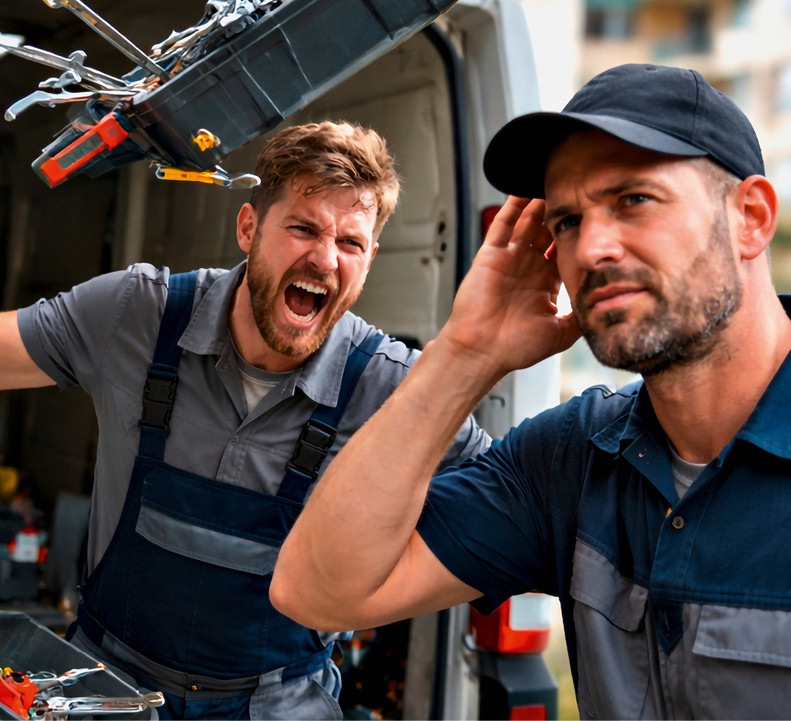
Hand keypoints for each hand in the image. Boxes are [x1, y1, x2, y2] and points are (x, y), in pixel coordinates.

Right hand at [441, 197, 580, 378]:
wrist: (482, 352)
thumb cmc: (515, 347)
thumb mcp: (561, 333)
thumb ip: (582, 316)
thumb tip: (608, 307)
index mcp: (544, 284)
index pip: (565, 250)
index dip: (579, 235)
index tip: (597, 218)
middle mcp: (527, 268)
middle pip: (548, 232)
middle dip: (562, 214)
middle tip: (580, 192)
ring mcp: (508, 260)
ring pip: (527, 223)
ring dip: (541, 203)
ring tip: (556, 181)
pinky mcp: (490, 255)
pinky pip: (503, 224)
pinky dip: (513, 206)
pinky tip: (524, 188)